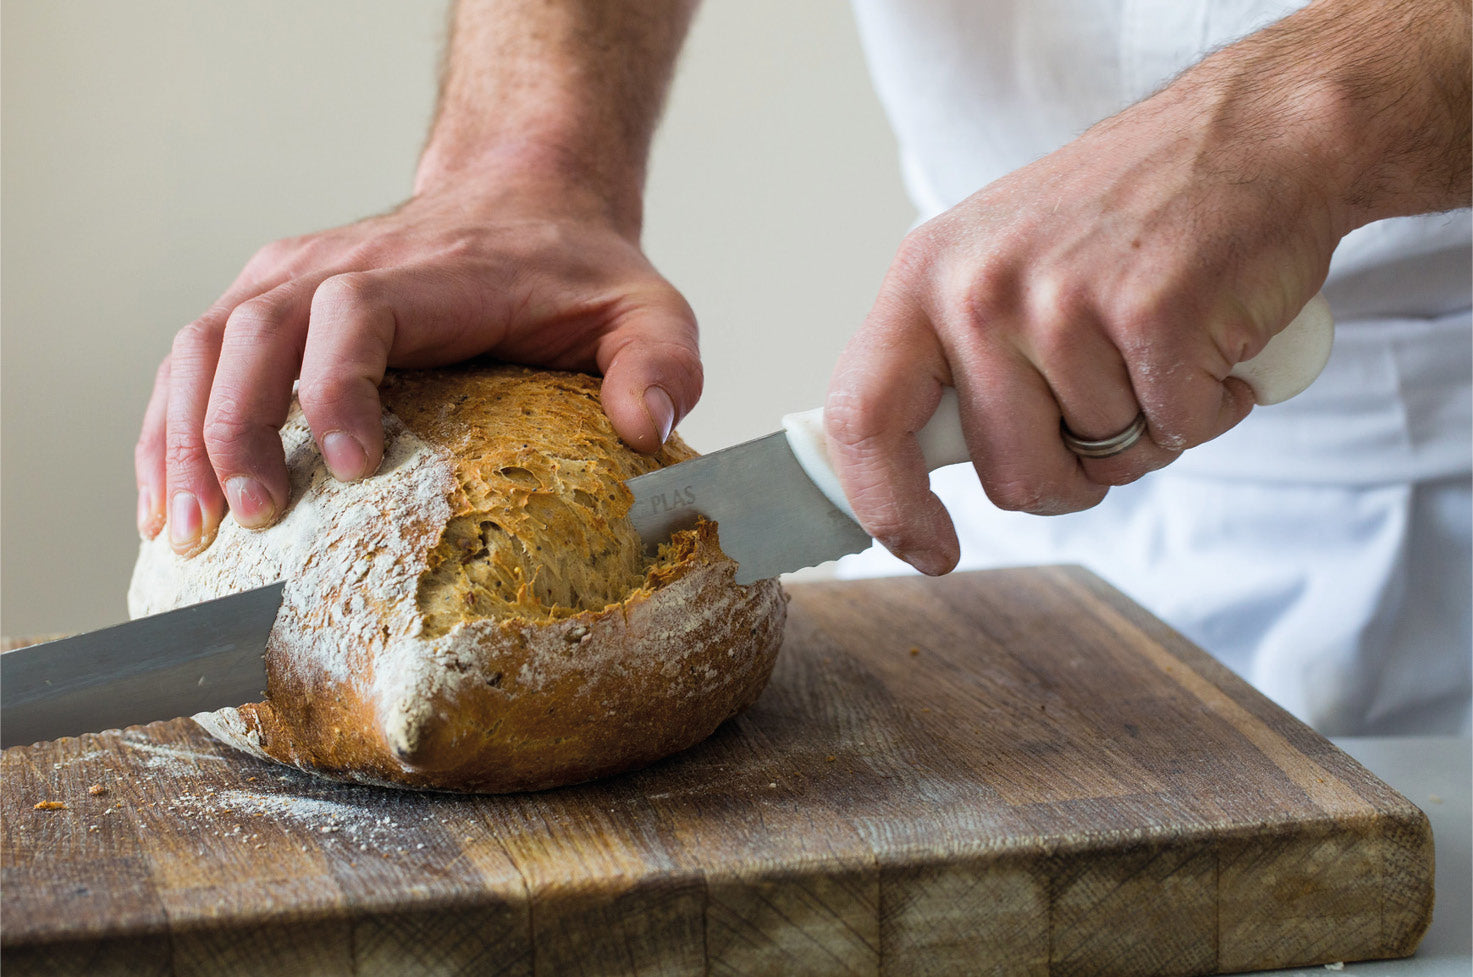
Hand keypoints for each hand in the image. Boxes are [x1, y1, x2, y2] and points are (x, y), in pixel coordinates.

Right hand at [135, 183, 700, 554]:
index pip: (354, 313)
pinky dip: (170, 426)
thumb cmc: (578, 271)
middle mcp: (341, 267)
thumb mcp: (649, 310)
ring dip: (182, 436)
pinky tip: (168, 499)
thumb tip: (646, 431)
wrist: (525, 199)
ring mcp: (293, 280)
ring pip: (202, 345)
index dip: (336, 385)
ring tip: (187, 530)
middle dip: (236, 430)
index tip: (350, 468)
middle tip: (246, 524)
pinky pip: (193, 360)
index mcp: (430, 274)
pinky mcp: (268, 303)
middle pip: (252, 332)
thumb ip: (663, 362)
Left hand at [822, 70, 1342, 575]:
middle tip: (1110, 406)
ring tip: (1160, 345)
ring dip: (1148, 430)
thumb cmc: (1123, 215)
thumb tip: (912, 470)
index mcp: (924, 277)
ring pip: (1102, 458)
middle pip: (1010, 474)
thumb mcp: (998, 262)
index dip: (886, 506)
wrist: (1255, 132)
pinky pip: (1179, 430)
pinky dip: (1211, 408)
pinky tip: (1212, 336)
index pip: (861, 416)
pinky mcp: (1154, 312)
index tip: (928, 552)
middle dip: (1072, 474)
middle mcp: (980, 288)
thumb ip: (954, 359)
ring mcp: (1064, 299)